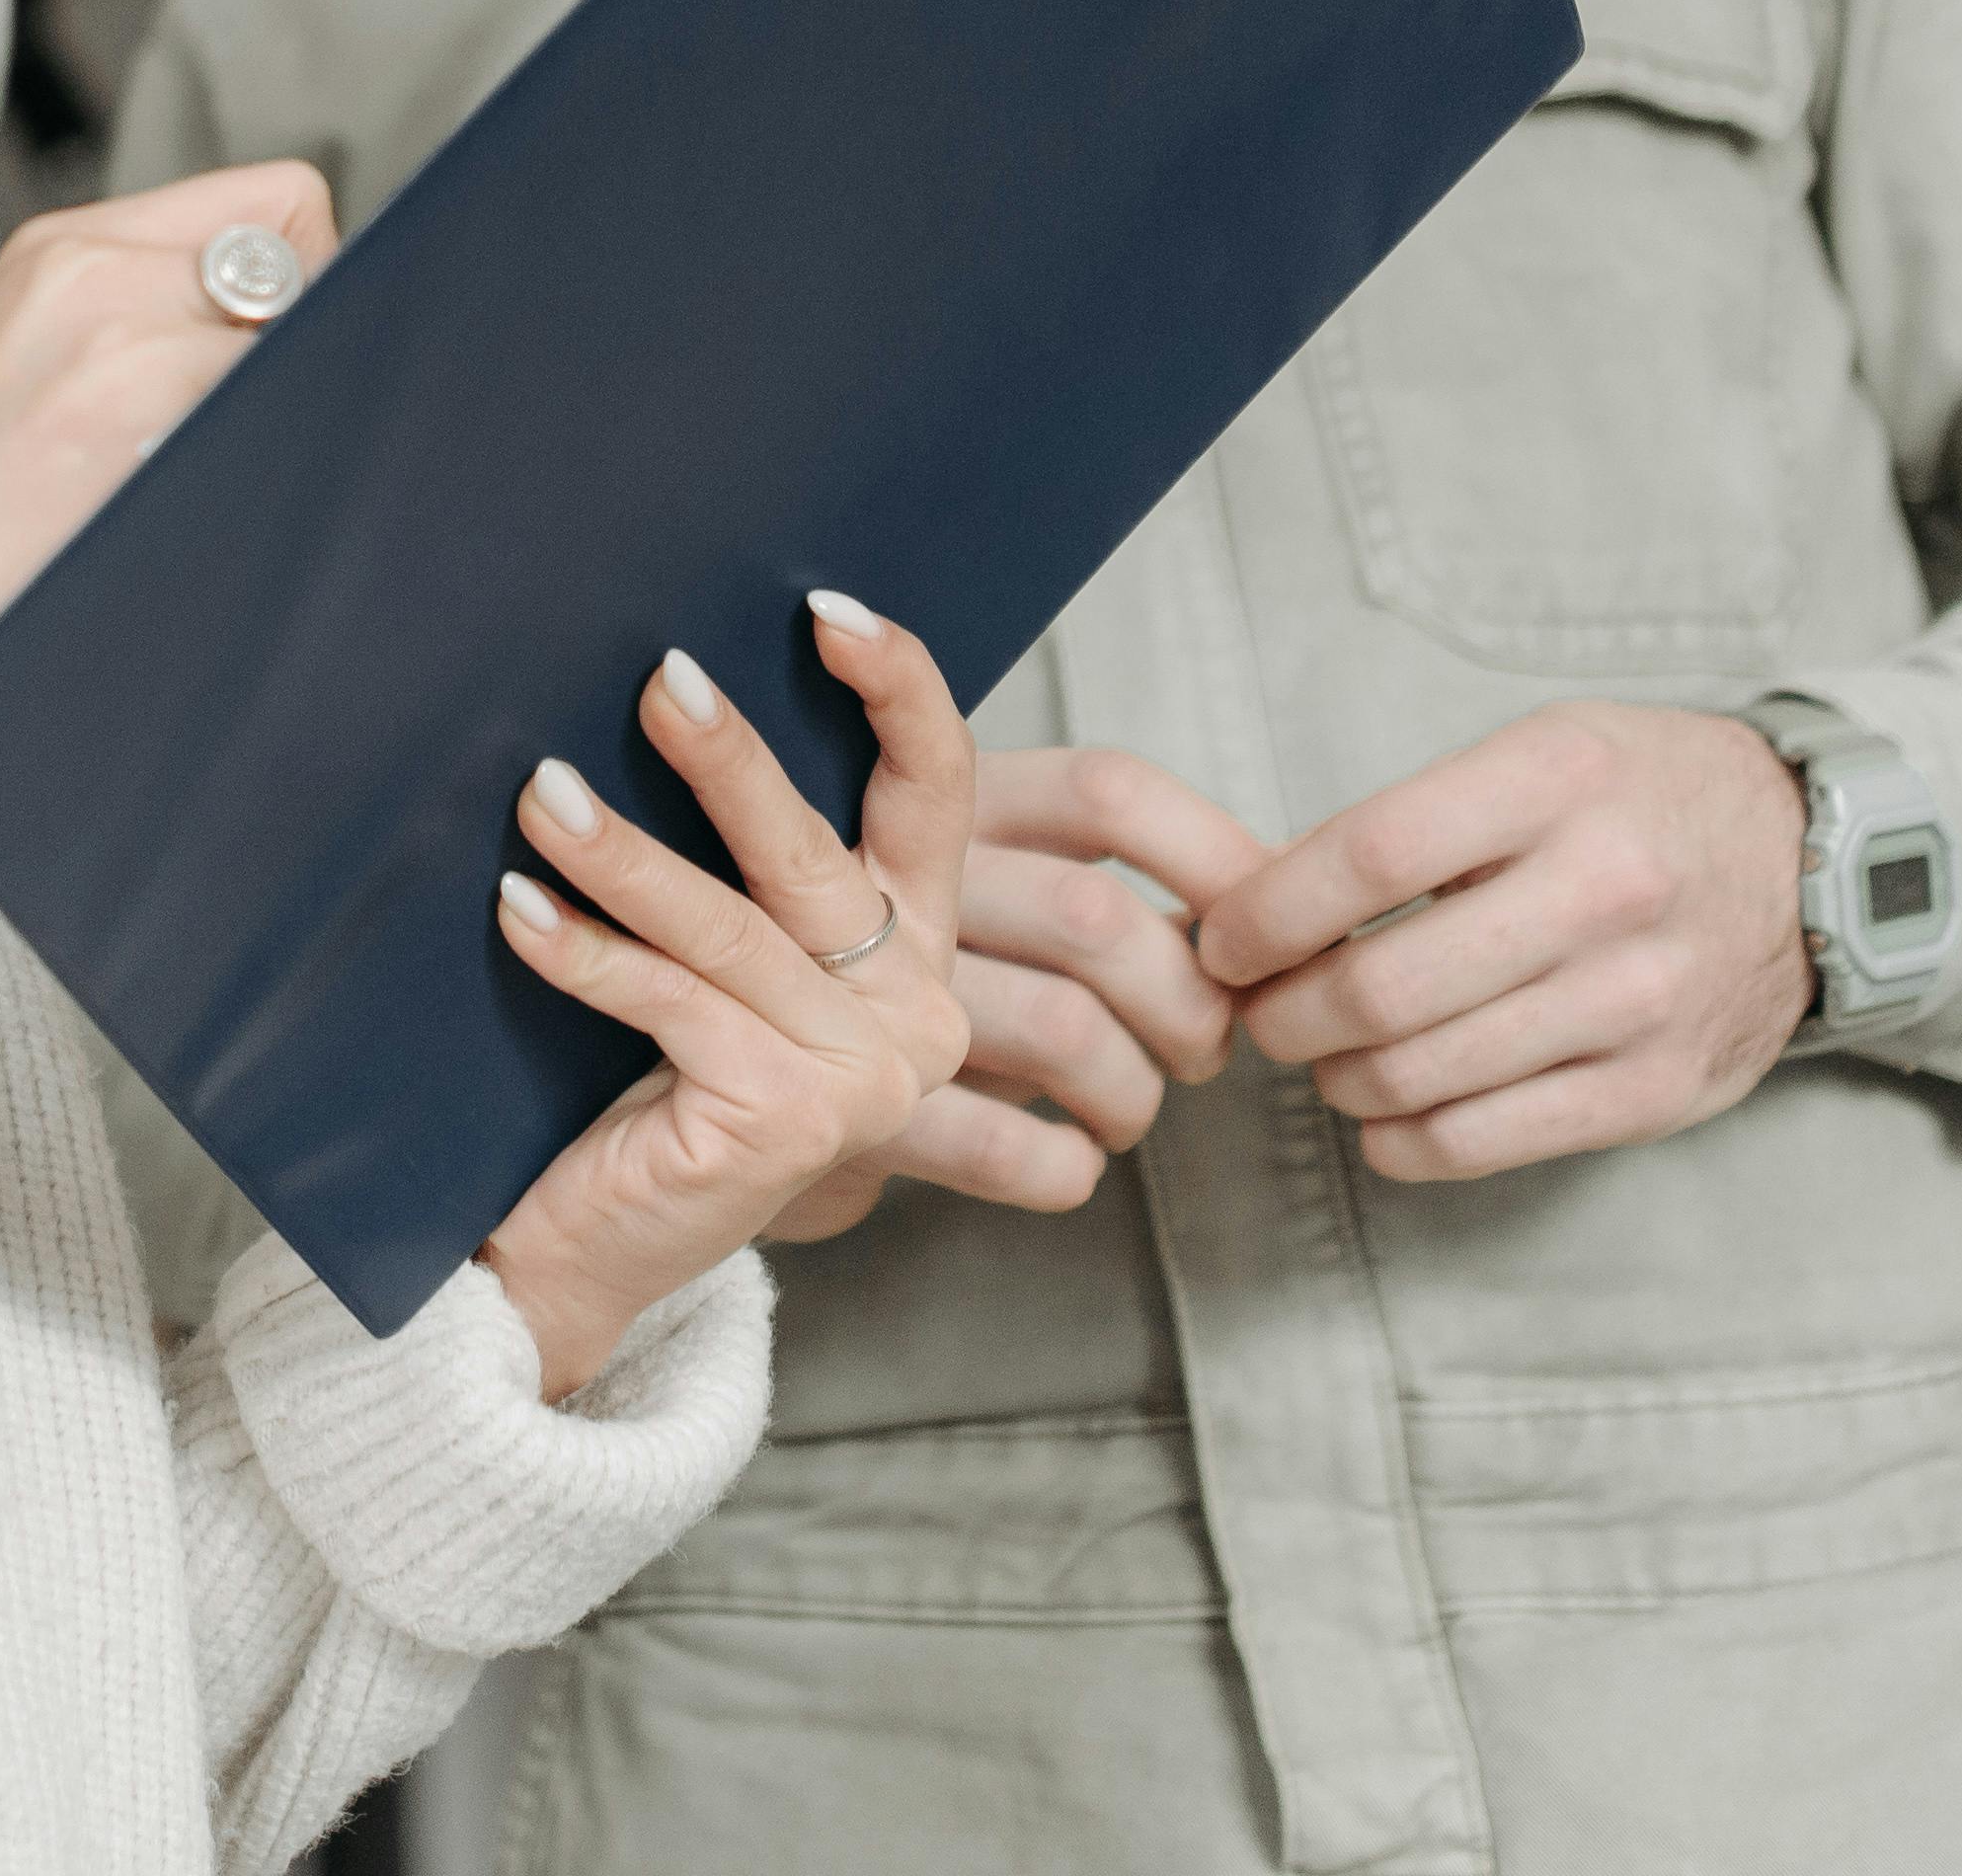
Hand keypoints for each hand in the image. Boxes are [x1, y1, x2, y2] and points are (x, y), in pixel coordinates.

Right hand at [0, 161, 333, 902]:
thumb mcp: (43, 383)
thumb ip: (158, 327)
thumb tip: (313, 330)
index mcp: (64, 248)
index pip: (279, 206)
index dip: (307, 292)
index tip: (271, 371)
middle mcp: (87, 261)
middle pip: (316, 259)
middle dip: (306, 352)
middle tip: (228, 446)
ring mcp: (109, 327)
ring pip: (309, 339)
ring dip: (284, 421)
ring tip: (189, 497)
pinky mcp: (123, 400)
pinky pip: (280, 407)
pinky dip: (266, 471)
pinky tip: (185, 526)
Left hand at [477, 595, 978, 1396]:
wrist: (592, 1246)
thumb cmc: (646, 1078)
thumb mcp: (719, 956)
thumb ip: (743, 859)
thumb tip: (672, 678)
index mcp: (912, 952)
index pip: (936, 794)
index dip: (900, 691)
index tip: (831, 608)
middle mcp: (910, 1013)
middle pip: (820, 853)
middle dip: (733, 760)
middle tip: (661, 680)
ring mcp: (859, 1075)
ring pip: (732, 927)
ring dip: (624, 852)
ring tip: (543, 793)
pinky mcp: (786, 1119)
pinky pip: (669, 1003)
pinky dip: (585, 950)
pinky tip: (518, 905)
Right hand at [762, 745, 1277, 1236]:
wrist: (698, 1087)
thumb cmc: (855, 979)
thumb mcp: (944, 888)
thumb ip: (1065, 877)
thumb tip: (1260, 901)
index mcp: (944, 806)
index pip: (1109, 790)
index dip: (1212, 851)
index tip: (1263, 928)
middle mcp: (902, 882)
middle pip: (1101, 921)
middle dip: (1188, 1002)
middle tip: (1200, 1051)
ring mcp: (866, 995)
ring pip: (1068, 1032)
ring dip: (1133, 1093)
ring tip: (1124, 1114)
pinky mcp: (844, 1106)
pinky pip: (999, 1147)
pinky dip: (1060, 1170)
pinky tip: (1066, 1169)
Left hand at [1194, 703, 1810, 1181]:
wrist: (1817, 866)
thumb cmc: (1640, 799)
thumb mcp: (1544, 752)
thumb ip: (1421, 819)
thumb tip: (1264, 904)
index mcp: (1558, 780)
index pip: (1368, 855)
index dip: (1267, 913)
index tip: (1222, 941)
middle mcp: (1604, 889)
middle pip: (1382, 986)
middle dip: (1283, 1014)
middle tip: (1260, 1014)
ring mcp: (1638, 999)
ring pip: (1423, 1074)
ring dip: (1336, 1078)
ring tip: (1323, 1057)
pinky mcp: (1659, 1089)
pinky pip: (1487, 1140)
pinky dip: (1402, 1142)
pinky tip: (1380, 1117)